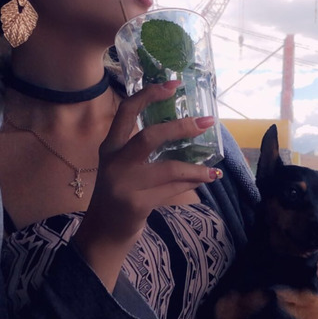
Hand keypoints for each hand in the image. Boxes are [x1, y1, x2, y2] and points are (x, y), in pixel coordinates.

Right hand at [71, 80, 219, 288]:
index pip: (126, 111)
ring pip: (169, 167)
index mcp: (109, 147)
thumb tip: (186, 129)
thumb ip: (144, 150)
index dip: (150, 94)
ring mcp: (124, 184)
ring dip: (196, 167)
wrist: (104, 234)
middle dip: (181, 127)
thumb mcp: (123, 167)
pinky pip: (173, 188)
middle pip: (149, 136)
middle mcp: (114, 162)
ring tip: (213, 168)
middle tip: (205, 122)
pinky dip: (192, 183)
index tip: (173, 84)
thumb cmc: (120, 194)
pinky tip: (206, 179)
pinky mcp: (137, 204)